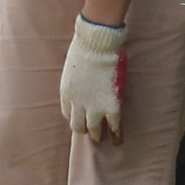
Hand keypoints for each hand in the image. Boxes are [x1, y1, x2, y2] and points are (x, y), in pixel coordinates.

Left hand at [60, 14, 128, 141]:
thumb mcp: (74, 65)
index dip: (76, 116)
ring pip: (94, 129)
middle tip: (92, 133)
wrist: (97, 43)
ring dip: (98, 135)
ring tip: (103, 140)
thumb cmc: (86, 47)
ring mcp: (94, 106)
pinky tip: (118, 140)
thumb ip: (78, 76)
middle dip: (84, 129)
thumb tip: (84, 76)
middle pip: (77, 124)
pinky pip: (114, 126)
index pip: (68, 112)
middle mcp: (77, 103)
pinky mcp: (111, 106)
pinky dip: (116, 134)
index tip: (82, 117)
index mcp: (66, 92)